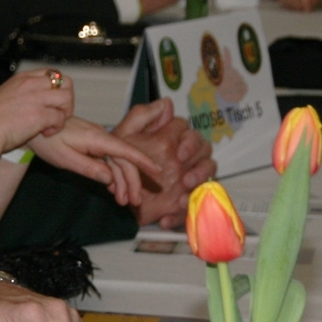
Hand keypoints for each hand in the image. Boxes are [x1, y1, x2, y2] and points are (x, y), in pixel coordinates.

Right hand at [0, 68, 73, 156]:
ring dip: (64, 113)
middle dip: (66, 99)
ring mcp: (37, 98)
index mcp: (23, 78)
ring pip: (67, 98)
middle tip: (58, 113)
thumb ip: (17, 95)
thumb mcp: (2, 96)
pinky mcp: (40, 115)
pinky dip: (56, 127)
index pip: (52, 74)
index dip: (56, 89)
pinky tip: (45, 133)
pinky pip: (60, 118)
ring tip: (52, 125)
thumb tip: (20, 102)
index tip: (50, 103)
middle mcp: (32, 84)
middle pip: (65, 82)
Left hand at [29, 116, 157, 205]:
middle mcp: (101, 137)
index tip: (158, 172)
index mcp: (97, 139)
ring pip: (117, 162)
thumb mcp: (66, 158)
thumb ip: (89, 168)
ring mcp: (97, 140)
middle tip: (135, 202)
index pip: (127, 151)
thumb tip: (110, 179)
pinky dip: (113, 175)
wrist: (34, 125)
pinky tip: (113, 189)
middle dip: (133, 182)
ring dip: (122, 182)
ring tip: (123, 201)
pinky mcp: (92, 144)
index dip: (144, 162)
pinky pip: (108, 160)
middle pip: (124, 161)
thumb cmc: (46, 140)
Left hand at [111, 99, 216, 227]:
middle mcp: (184, 158)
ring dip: (197, 189)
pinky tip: (166, 218)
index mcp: (173, 141)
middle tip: (184, 179)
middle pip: (206, 155)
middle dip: (199, 168)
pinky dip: (180, 214)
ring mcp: (186, 179)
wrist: (115, 190)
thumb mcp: (126, 136)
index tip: (178, 154)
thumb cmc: (120, 160)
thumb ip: (143, 116)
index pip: (191, 135)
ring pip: (206, 178)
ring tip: (180, 198)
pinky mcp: (182, 199)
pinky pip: (192, 206)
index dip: (188, 143)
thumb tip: (165, 103)